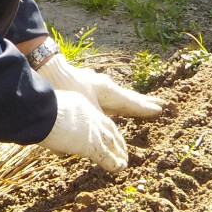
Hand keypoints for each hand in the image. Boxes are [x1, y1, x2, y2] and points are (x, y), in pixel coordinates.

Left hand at [38, 53, 162, 118]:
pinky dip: (117, 102)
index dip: (146, 108)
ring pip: (120, 97)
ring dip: (132, 102)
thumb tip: (103, 142)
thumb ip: (95, 123)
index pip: (132, 103)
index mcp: (110, 92)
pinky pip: (108, 97)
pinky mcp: (88, 88)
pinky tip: (116, 105)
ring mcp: (98, 87)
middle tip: (161, 104)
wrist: (49, 69)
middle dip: (145, 103)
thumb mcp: (84, 108)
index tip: (161, 109)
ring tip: (144, 105)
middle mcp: (107, 88)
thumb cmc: (67, 87)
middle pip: (130, 98)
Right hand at [40, 89, 128, 170]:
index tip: (107, 132)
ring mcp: (92, 131)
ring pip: (111, 143)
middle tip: (122, 148)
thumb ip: (48, 124)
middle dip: (116, 139)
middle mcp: (90, 116)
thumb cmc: (35, 108)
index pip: (96, 117)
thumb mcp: (45, 112)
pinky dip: (115, 163)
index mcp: (80, 106)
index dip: (103, 126)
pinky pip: (107, 156)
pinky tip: (120, 168)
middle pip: (109, 128)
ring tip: (124, 161)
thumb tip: (41, 133)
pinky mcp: (90, 145)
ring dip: (119, 152)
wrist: (39, 110)